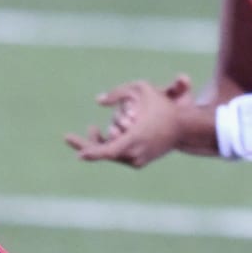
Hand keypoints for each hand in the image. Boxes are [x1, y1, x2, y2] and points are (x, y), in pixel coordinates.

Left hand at [65, 74, 195, 167]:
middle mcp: (134, 154)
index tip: (79, 155)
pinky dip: (109, 146)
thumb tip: (98, 101)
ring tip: (90, 129)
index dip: (92, 152)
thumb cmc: (163, 106)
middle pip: (104, 154)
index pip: (109, 151)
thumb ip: (119, 92)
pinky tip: (100, 135)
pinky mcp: (138, 162)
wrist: (185, 127)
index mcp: (134, 139)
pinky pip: (118, 155)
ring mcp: (136, 161)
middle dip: (86, 144)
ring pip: (110, 154)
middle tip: (67, 137)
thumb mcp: (142, 89)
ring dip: (99, 143)